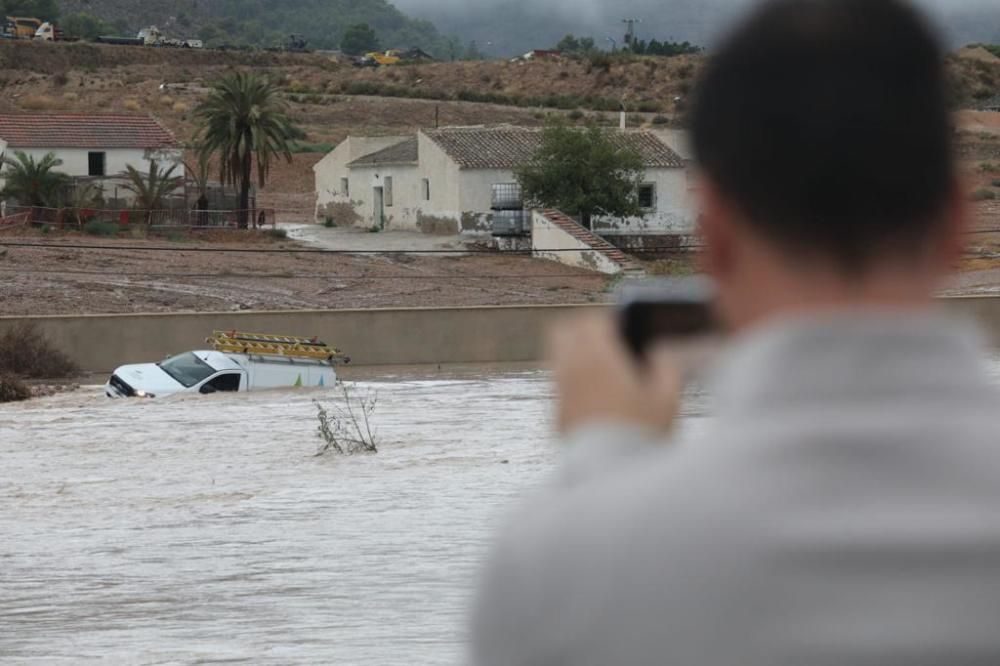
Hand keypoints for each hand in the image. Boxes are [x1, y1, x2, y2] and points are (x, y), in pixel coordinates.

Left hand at [547, 313, 683, 435]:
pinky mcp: (555, 416)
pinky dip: (572, 379)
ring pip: (557, 357)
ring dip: (575, 353)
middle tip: (606, 339)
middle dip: (582, 329)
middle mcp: (570, 371)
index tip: (622, 326)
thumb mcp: (667, 398)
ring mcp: (558, 394)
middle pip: (563, 331)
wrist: (611, 475)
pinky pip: (558, 384)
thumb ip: (666, 365)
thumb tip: (661, 352)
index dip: (607, 319)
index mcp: (597, 358)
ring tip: (602, 367)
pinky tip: (595, 394)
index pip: (590, 320)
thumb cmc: (641, 435)